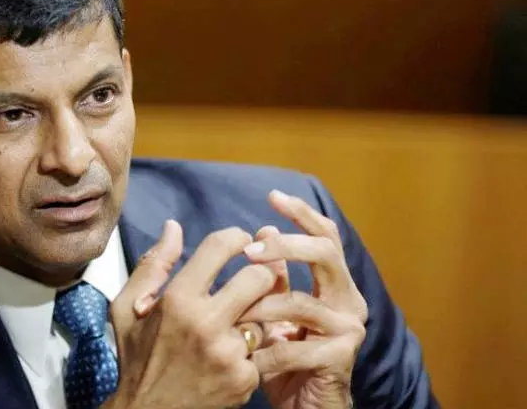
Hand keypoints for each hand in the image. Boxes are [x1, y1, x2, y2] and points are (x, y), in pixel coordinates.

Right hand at [104, 220, 277, 408]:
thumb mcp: (127, 307)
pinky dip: (251, 349)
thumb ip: (153, 264)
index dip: (236, 237)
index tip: (242, 241)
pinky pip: (262, 349)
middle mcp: (206, 323)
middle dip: (260, 273)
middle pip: (260, 277)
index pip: (221, 247)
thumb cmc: (136, 356)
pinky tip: (232, 354)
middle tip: (253, 276)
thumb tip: (173, 226)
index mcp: (177, 299)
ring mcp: (229, 353)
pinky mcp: (245, 378)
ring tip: (236, 321)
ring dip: (255, 314)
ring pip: (265, 314)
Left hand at [243, 190, 367, 408]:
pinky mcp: (340, 356)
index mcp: (335, 284)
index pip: (326, 236)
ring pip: (300, 302)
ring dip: (260, 308)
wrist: (304, 407)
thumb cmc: (285, 358)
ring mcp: (348, 328)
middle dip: (285, 246)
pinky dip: (264, 349)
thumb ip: (274, 276)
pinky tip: (248, 356)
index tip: (273, 197)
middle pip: (325, 253)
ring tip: (235, 319)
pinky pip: (293, 344)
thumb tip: (263, 230)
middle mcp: (350, 300)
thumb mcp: (275, 311)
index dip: (302, 214)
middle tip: (251, 251)